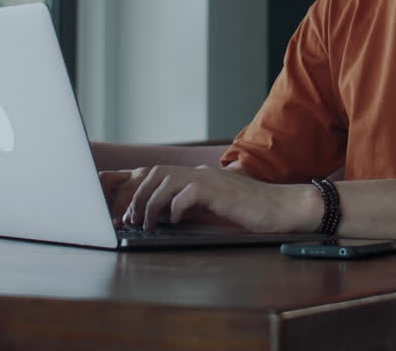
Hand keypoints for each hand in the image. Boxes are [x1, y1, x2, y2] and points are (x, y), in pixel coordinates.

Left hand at [100, 165, 318, 233]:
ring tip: (146, 223)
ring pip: (165, 181)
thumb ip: (188, 207)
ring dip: (150, 203)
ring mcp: (209, 179)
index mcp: (195, 177)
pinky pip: (188, 193)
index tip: (114, 204)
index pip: (155, 174)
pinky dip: (176, 206)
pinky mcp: (219, 191)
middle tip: (129, 220)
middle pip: (154, 174)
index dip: (131, 185)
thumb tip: (159, 216)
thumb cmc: (248, 212)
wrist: (281, 208)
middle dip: (135, 197)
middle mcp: (198, 173)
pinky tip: (175, 220)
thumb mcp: (212, 209)